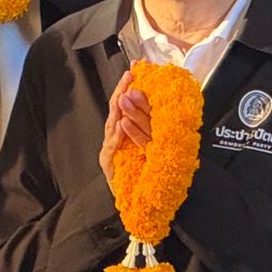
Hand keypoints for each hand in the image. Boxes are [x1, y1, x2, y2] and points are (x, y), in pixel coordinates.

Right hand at [99, 69, 152, 191]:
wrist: (139, 204)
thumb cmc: (146, 174)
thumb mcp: (151, 145)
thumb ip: (151, 125)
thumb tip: (162, 100)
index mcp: (125, 131)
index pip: (125, 103)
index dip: (129, 85)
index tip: (137, 67)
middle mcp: (115, 138)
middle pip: (116, 110)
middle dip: (122, 91)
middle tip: (129, 75)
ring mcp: (110, 151)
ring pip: (113, 126)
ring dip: (119, 110)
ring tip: (123, 95)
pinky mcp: (109, 165)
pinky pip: (113, 148)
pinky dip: (117, 137)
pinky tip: (120, 126)